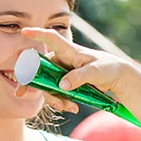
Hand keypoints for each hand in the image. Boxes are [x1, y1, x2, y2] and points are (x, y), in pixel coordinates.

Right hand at [21, 27, 136, 99]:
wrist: (116, 78)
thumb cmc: (108, 68)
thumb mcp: (96, 72)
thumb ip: (79, 77)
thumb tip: (61, 86)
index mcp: (70, 51)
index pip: (52, 39)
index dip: (38, 34)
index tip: (24, 32)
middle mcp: (62, 60)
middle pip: (41, 69)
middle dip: (34, 83)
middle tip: (23, 94)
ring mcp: (63, 72)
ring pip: (48, 84)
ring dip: (53, 98)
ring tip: (68, 108)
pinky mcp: (67, 83)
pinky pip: (57, 93)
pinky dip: (62, 102)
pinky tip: (72, 108)